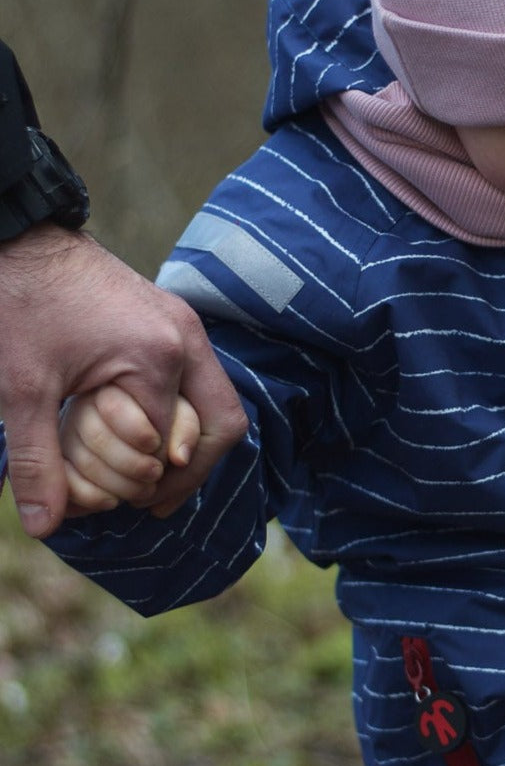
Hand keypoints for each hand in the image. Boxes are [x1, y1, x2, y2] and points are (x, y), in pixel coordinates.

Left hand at [0, 226, 246, 536]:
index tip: (122, 505)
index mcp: (160, 355)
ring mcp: (184, 324)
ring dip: (188, 442)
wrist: (18, 239)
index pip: (174, 444)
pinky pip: (196, 378)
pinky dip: (178, 412)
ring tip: (151, 475)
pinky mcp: (171, 317)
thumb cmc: (18, 307)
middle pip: (223, 423)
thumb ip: (38, 460)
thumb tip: (44, 526)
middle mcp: (187, 338)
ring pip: (215, 400)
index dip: (150, 483)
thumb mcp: (21, 390)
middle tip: (156, 503)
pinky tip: (146, 432)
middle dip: (194, 471)